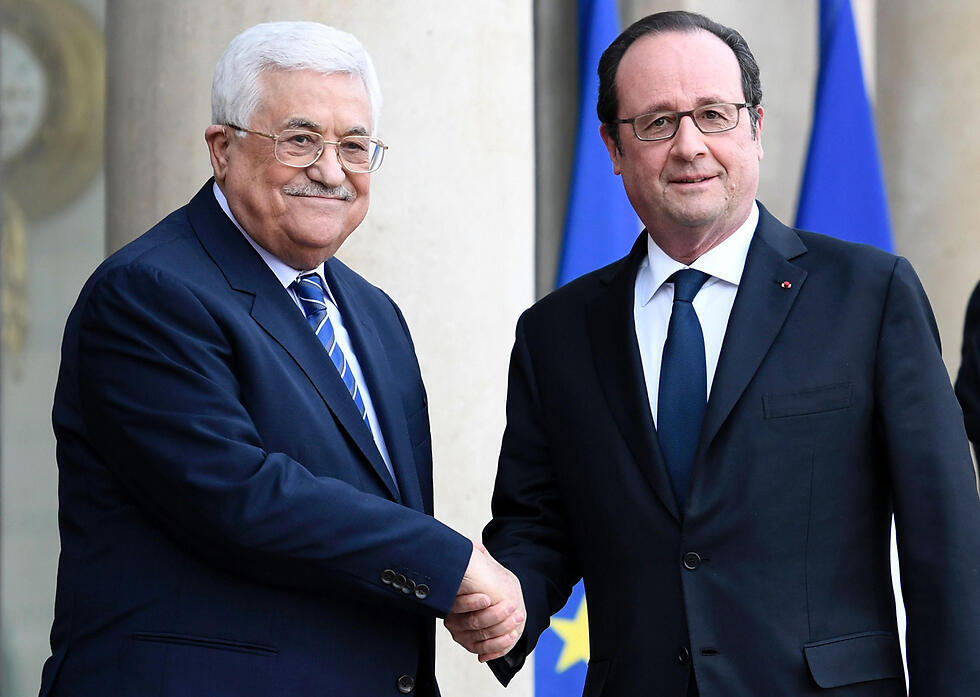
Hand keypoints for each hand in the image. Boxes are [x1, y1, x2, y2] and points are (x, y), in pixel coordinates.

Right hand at [444, 542, 525, 661]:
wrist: (493, 596)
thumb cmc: (485, 579)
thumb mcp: (479, 565)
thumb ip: (476, 557)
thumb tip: (476, 547)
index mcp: (451, 601)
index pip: (457, 605)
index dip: (471, 603)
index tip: (488, 597)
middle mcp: (454, 620)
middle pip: (473, 623)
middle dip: (495, 615)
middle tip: (512, 606)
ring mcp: (463, 635)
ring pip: (482, 637)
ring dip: (502, 629)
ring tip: (517, 617)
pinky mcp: (475, 646)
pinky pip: (486, 650)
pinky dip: (499, 646)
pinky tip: (511, 635)